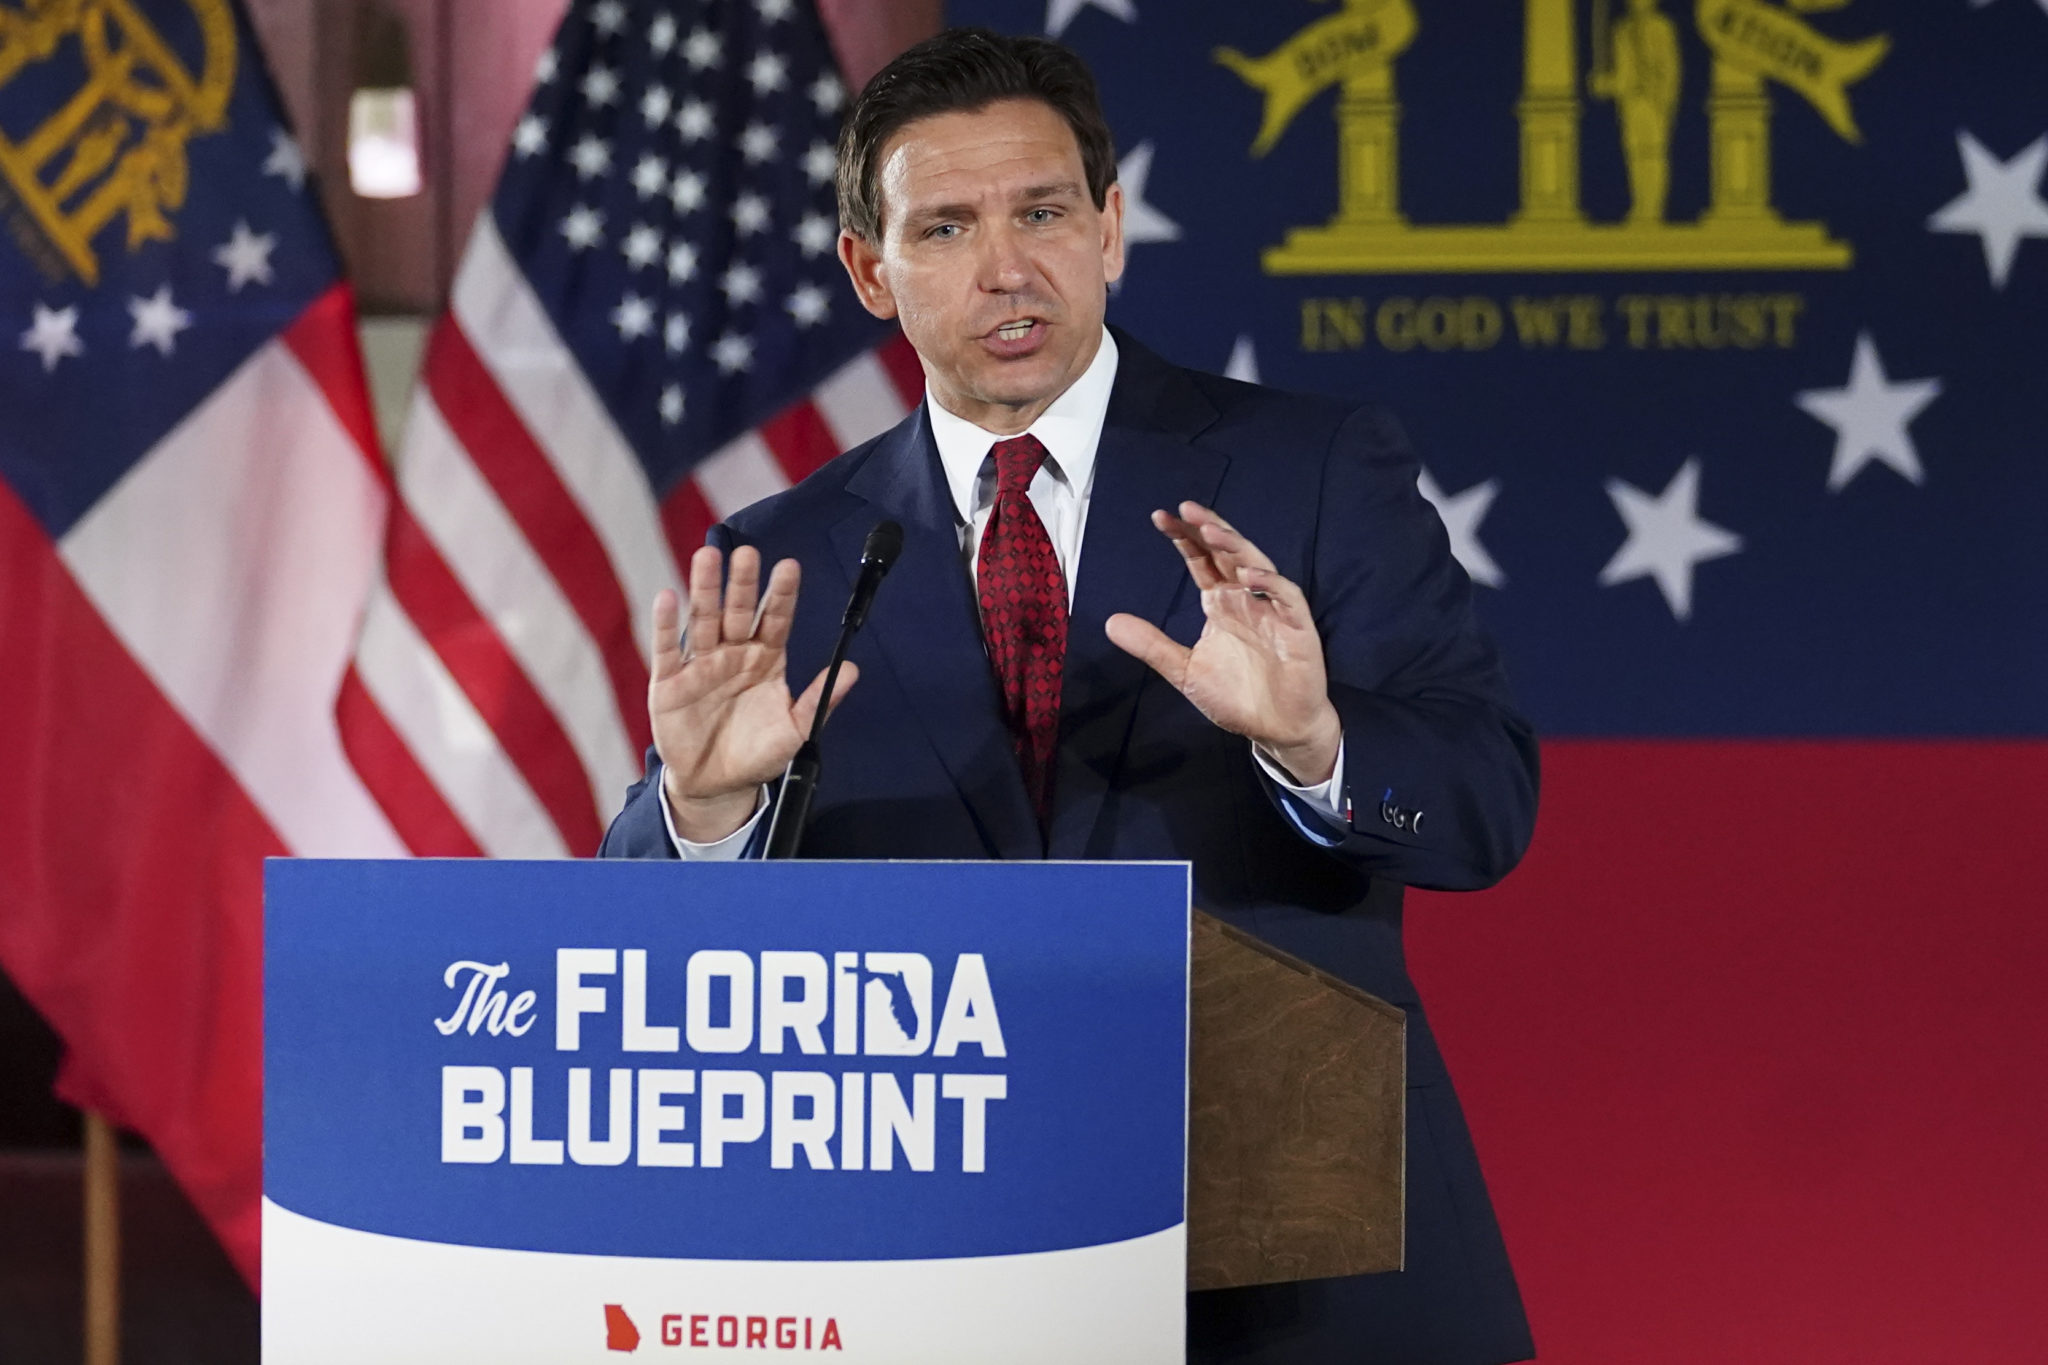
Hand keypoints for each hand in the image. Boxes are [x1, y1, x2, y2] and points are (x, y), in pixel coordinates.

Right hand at [649, 545, 856, 841]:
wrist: (717, 784)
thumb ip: (820, 700)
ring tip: (707, 557)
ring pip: (702, 619)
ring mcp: (701, 664)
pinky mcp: (670, 682)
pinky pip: (667, 649)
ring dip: (704, 588)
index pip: (775, 619)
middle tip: (747, 554)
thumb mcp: (795, 730)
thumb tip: (852, 670)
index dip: (781, 594)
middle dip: (742, 583)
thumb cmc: (758, 753)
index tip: (789, 566)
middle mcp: (733, 653)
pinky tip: (667, 596)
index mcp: (765, 659)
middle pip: (738, 611)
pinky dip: (665, 624)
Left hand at [1105, 502, 1341, 784]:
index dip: (1184, 538)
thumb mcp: (1185, 671)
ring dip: (1235, 546)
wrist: (1277, 729)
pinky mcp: (1297, 627)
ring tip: (1211, 530)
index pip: (1202, 560)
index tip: (1159, 518)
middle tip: (1185, 508)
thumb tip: (1109, 622)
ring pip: (1256, 564)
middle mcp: (1246, 598)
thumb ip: (1152, 645)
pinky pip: (1285, 597)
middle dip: (1208, 528)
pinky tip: (1248, 576)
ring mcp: (1273, 609)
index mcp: (1221, 603)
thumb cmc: (1236, 697)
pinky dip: (1269, 583)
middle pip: (1228, 552)